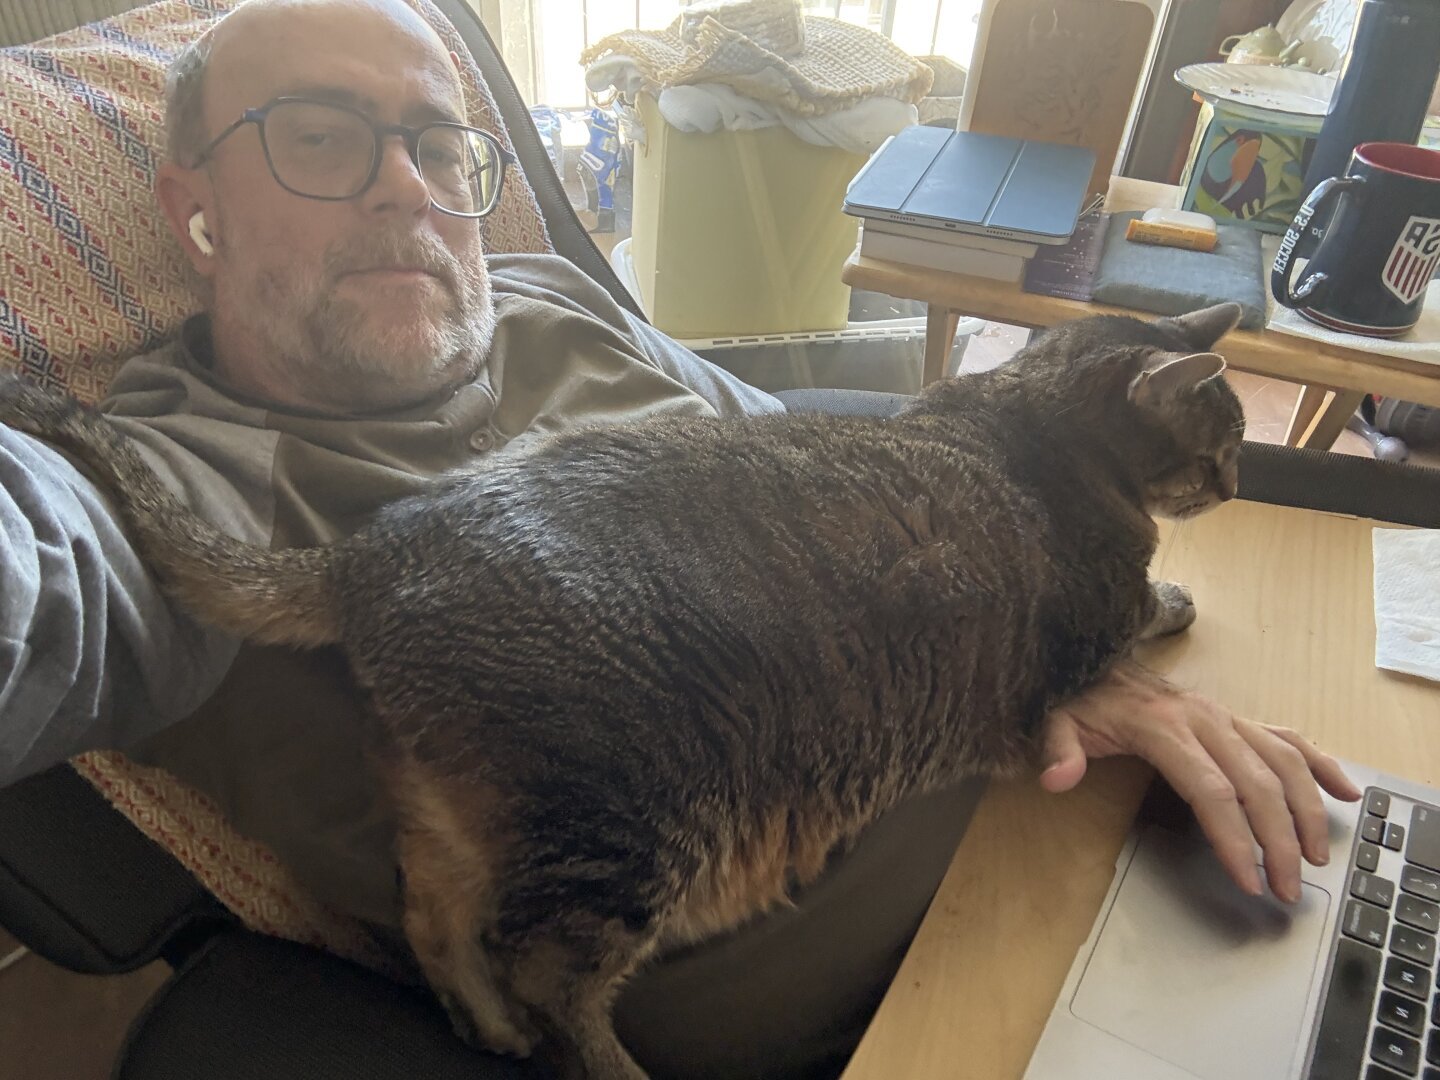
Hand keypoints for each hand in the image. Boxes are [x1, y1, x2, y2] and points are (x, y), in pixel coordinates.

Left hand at [1040, 660, 1360, 902]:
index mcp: (1165, 727)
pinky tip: (1346, 792)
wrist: (1098, 656)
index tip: (1248, 879)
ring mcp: (1227, 717)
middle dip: (1279, 841)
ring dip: (1308, 811)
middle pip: (1258, 784)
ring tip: (1319, 857)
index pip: (1211, 790)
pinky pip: (1289, 738)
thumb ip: (1059, 749)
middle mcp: (1206, 720)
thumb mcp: (1058, 719)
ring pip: (1284, 762)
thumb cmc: (1083, 697)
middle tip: (1287, 888)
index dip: (1234, 837)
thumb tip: (1057, 778)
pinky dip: (1322, 763)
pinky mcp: (1238, 718)